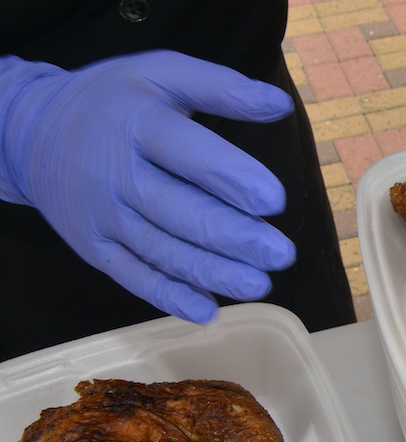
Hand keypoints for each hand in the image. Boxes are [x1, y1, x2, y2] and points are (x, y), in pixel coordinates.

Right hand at [0, 50, 296, 323]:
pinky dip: (169, 296)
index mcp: (138, 123)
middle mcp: (117, 173)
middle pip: (179, 210)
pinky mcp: (94, 247)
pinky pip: (133, 276)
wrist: (31, 132)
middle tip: (280, 254)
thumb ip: (223, 87)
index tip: (274, 200)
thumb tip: (281, 104)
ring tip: (259, 284)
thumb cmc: (114, 101)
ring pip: (162, 250)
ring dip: (212, 272)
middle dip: (233, 237)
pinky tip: (207, 310)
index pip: (188, 153)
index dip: (231, 177)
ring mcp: (103, 215)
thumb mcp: (162, 73)